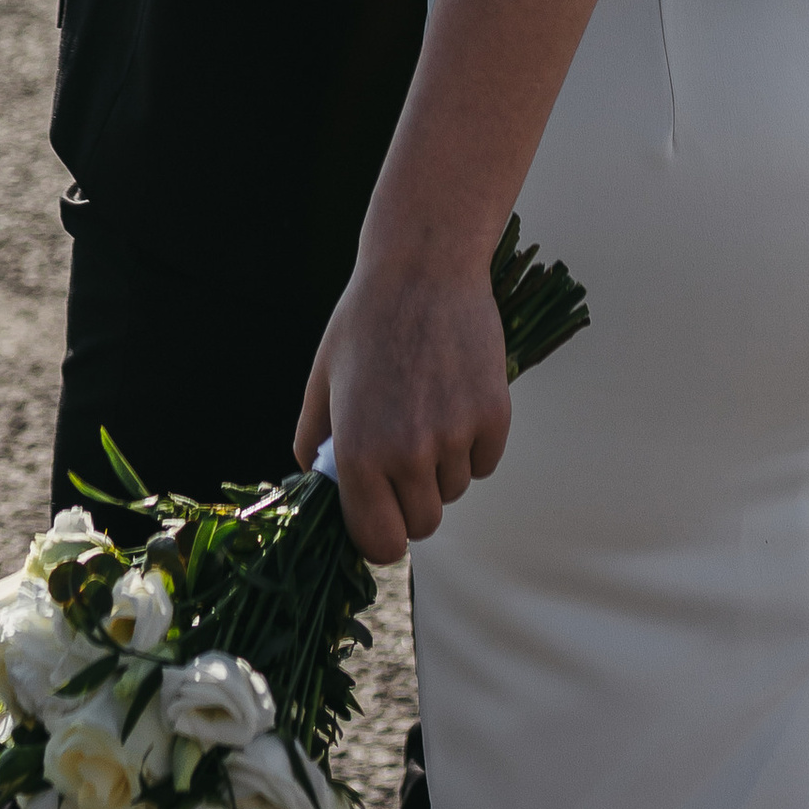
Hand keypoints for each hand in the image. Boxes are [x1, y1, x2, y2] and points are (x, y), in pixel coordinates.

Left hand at [295, 252, 511, 566]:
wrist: (424, 265)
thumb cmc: (367, 320)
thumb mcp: (323, 379)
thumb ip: (314, 441)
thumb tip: (317, 482)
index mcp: (360, 455)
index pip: (380, 543)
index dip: (381, 535)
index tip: (382, 515)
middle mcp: (408, 455)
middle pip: (423, 524)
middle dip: (412, 500)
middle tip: (404, 453)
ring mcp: (455, 437)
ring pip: (454, 490)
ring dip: (442, 466)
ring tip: (427, 408)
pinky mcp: (494, 417)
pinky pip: (485, 462)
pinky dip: (474, 444)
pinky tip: (456, 397)